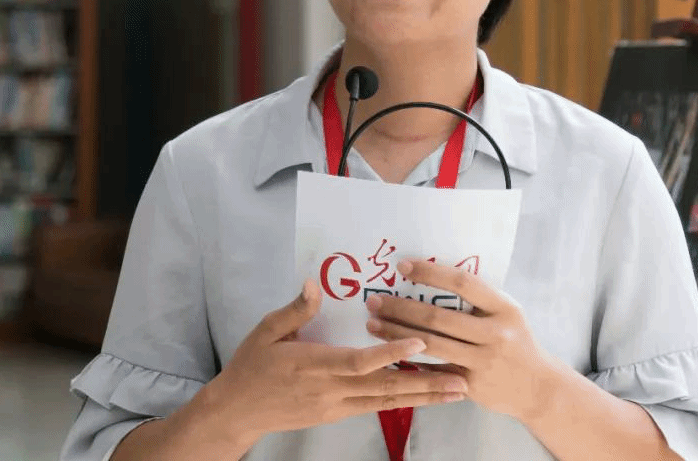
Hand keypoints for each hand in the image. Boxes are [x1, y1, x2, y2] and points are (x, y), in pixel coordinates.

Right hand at [204, 279, 469, 444]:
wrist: (236, 411)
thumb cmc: (252, 366)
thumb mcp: (266, 331)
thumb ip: (295, 311)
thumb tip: (313, 284)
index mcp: (314, 366)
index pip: (359, 362)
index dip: (391, 354)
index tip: (421, 343)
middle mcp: (331, 390)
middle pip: (385, 389)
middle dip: (426, 385)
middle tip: (461, 380)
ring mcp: (336, 406)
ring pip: (387, 401)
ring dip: (424, 397)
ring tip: (457, 391)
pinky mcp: (337, 414)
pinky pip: (376, 406)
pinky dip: (403, 400)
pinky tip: (426, 396)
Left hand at [364, 260, 562, 421]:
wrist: (537, 387)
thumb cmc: (515, 341)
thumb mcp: (507, 314)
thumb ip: (479, 299)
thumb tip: (432, 275)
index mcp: (504, 308)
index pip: (463, 282)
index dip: (430, 273)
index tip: (402, 266)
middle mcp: (495, 334)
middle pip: (438, 317)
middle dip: (400, 308)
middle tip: (374, 300)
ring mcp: (483, 361)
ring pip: (429, 345)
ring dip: (396, 334)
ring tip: (372, 324)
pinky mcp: (471, 385)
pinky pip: (433, 369)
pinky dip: (409, 359)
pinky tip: (387, 351)